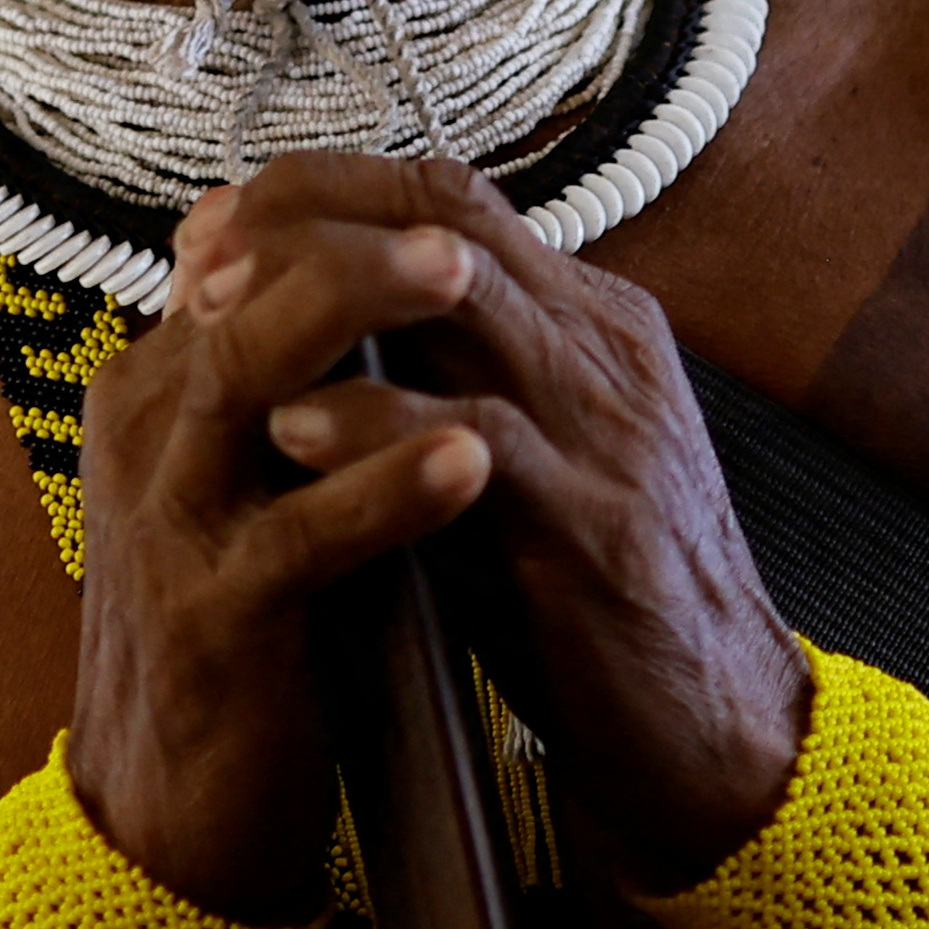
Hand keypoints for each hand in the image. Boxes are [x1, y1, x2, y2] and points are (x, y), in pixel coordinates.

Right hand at [63, 174, 506, 922]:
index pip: (245, 259)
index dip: (346, 215)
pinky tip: (470, 458)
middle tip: (463, 223)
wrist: (174, 822)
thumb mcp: (258, 487)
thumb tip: (380, 267)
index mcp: (162, 390)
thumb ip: (297, 386)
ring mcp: (170, 521)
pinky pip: (296, 533)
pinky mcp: (210, 618)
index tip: (450, 193)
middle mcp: (149, 433)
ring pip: (245, 375)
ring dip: (359, 316)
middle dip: (355, 241)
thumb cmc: (249, 636)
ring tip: (467, 280)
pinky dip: (385, 487)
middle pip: (240, 289)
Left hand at [207, 157, 809, 886]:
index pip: (449, 198)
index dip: (324, 193)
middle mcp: (604, 349)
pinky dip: (376, 423)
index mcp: (591, 324)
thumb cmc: (597, 605)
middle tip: (201, 255)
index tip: (222, 222)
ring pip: (461, 295)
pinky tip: (293, 431)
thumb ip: (440, 393)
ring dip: (322, 297)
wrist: (726, 734)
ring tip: (220, 321)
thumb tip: (302, 342)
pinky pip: (480, 437)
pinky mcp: (596, 524)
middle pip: (444, 219)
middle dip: (308, 221)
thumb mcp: (519, 469)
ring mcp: (608, 428)